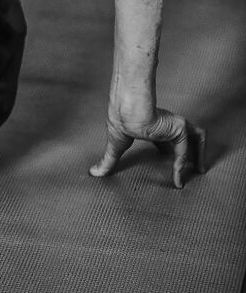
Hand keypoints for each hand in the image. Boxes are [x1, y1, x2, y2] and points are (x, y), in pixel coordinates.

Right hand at [91, 108, 205, 188]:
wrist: (128, 115)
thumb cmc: (120, 123)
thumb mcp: (115, 146)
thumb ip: (107, 161)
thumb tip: (93, 173)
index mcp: (152, 128)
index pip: (164, 140)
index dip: (167, 152)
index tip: (167, 165)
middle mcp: (166, 126)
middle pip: (184, 137)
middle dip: (190, 151)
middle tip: (194, 168)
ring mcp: (175, 126)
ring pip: (195, 137)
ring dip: (199, 153)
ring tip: (200, 170)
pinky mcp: (180, 128)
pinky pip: (191, 146)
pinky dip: (190, 160)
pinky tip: (181, 177)